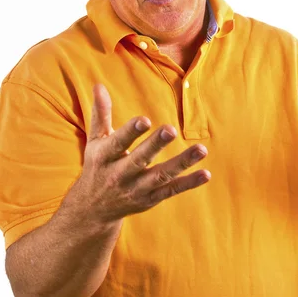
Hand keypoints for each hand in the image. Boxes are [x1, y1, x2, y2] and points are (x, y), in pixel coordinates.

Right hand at [68, 84, 210, 226]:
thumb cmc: (97, 167)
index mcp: (104, 157)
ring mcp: (137, 189)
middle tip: (171, 129)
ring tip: (201, 150)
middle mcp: (120, 175)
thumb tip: (99, 85)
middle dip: (155, 145)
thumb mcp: (95, 141)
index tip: (144, 120)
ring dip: (182, 163)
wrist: (91, 211)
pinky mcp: (150, 200)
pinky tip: (206, 173)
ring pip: (160, 176)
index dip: (130, 132)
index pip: (118, 143)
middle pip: (139, 159)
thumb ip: (100, 114)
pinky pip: (171, 191)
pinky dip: (188, 183)